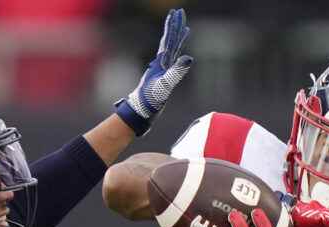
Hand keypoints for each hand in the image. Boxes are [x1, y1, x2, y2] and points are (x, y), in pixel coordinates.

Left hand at [115, 8, 192, 135]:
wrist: (140, 112)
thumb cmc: (150, 100)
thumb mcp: (164, 86)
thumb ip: (176, 72)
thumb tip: (188, 58)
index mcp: (161, 62)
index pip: (169, 40)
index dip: (173, 26)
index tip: (177, 14)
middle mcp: (161, 63)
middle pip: (170, 40)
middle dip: (175, 27)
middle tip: (180, 13)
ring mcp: (162, 70)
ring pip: (171, 49)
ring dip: (177, 38)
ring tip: (184, 29)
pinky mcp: (163, 78)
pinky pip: (172, 61)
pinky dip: (177, 53)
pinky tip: (178, 54)